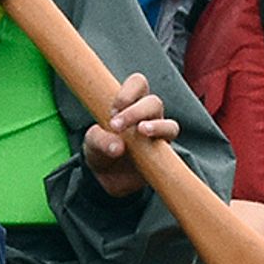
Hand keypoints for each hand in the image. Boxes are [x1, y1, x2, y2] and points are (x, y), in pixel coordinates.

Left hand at [78, 72, 175, 197]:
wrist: (107, 179)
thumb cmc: (101, 151)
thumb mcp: (92, 144)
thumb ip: (100, 141)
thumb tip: (119, 147)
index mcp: (131, 105)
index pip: (138, 84)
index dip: (128, 92)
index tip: (112, 110)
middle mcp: (148, 117)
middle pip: (154, 102)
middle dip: (135, 111)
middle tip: (115, 125)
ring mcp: (159, 136)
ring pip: (169, 124)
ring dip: (155, 126)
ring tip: (140, 131)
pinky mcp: (164, 155)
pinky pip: (171, 148)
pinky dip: (161, 143)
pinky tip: (148, 148)